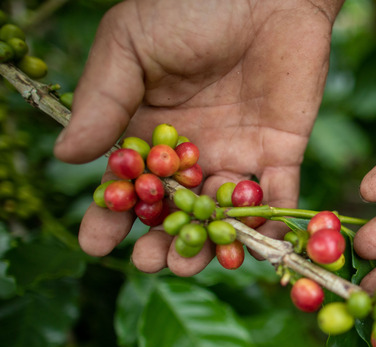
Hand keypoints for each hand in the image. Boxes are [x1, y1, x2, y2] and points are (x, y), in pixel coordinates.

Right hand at [54, 0, 340, 274]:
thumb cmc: (189, 8)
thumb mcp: (130, 47)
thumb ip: (103, 100)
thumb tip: (66, 156)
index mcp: (150, 129)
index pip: (127, 182)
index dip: (110, 214)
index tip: (96, 244)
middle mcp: (192, 150)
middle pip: (174, 209)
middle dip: (161, 240)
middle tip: (151, 262)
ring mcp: (236, 152)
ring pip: (220, 214)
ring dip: (208, 245)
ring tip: (190, 263)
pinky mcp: (280, 150)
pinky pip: (276, 196)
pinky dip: (269, 226)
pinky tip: (255, 249)